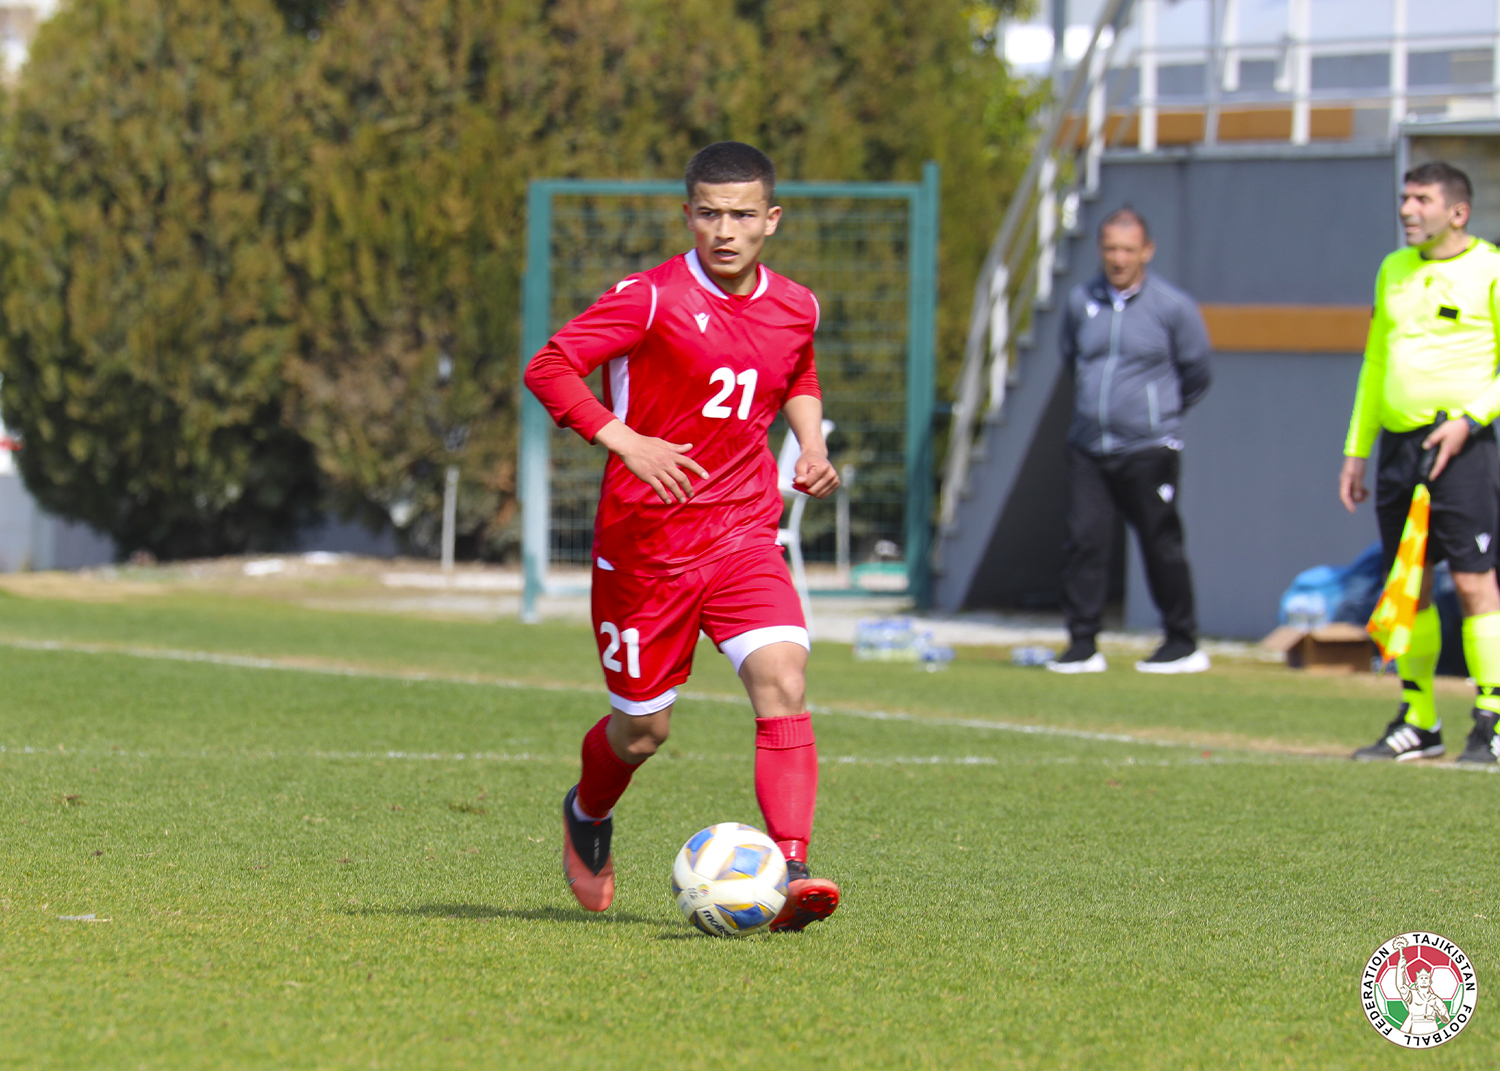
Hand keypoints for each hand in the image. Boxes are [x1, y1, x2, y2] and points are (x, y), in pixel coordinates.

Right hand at [593, 420, 708, 504]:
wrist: (629, 445)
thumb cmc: (646, 443)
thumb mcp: (663, 443)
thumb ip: (677, 447)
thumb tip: (690, 446)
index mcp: (671, 454)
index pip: (688, 462)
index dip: (698, 470)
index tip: (706, 477)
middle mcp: (666, 463)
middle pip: (682, 477)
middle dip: (688, 488)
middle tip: (691, 495)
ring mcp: (657, 470)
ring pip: (671, 485)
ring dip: (678, 494)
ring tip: (681, 501)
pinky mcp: (648, 476)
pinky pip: (658, 488)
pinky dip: (664, 496)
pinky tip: (667, 501)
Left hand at [793, 450, 838, 498]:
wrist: (817, 456)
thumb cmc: (808, 460)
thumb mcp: (800, 465)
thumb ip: (799, 474)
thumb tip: (798, 482)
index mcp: (824, 467)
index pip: (808, 484)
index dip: (799, 484)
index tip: (794, 479)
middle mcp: (832, 474)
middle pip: (813, 491)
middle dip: (803, 489)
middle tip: (798, 482)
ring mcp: (835, 480)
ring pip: (818, 495)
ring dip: (809, 491)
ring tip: (805, 482)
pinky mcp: (836, 484)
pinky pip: (822, 495)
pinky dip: (815, 492)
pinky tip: (812, 485)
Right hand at [1338, 455, 1367, 513]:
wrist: (1357, 455)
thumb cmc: (1357, 464)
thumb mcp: (1358, 476)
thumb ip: (1357, 487)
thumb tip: (1357, 498)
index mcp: (1344, 482)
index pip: (1344, 496)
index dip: (1348, 504)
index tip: (1354, 510)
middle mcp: (1344, 483)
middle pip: (1348, 496)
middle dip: (1356, 500)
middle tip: (1366, 498)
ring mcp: (1348, 482)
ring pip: (1352, 493)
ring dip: (1360, 496)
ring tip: (1368, 494)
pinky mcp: (1352, 480)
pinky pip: (1355, 489)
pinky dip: (1361, 492)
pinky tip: (1367, 491)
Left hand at [1422, 417, 1470, 481]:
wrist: (1467, 424)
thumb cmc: (1453, 427)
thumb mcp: (1441, 431)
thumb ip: (1433, 439)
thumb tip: (1425, 446)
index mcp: (1447, 450)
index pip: (1440, 463)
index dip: (1435, 471)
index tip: (1431, 478)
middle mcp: (1453, 452)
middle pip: (1443, 461)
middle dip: (1436, 467)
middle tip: (1429, 471)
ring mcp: (1456, 450)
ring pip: (1446, 457)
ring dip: (1440, 460)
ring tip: (1432, 463)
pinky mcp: (1458, 447)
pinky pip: (1449, 453)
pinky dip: (1444, 454)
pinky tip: (1439, 453)